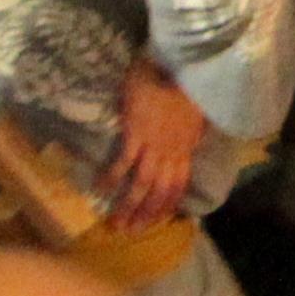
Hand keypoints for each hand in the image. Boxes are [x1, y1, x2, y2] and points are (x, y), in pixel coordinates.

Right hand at [99, 64, 208, 228]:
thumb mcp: (194, 113)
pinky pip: (124, 161)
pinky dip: (112, 177)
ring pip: (143, 183)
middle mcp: (172, 151)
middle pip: (161, 191)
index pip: (178, 185)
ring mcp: (155, 144)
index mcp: (186, 147)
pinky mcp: (137, 133)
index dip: (167, 205)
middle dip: (146, 214)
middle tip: (131, 231)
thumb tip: (188, 144)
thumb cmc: (183, 85)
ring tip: (116, 222)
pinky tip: (101, 189)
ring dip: (129, 205)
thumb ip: (190, 132)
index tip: (156, 221)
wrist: (177, 64)